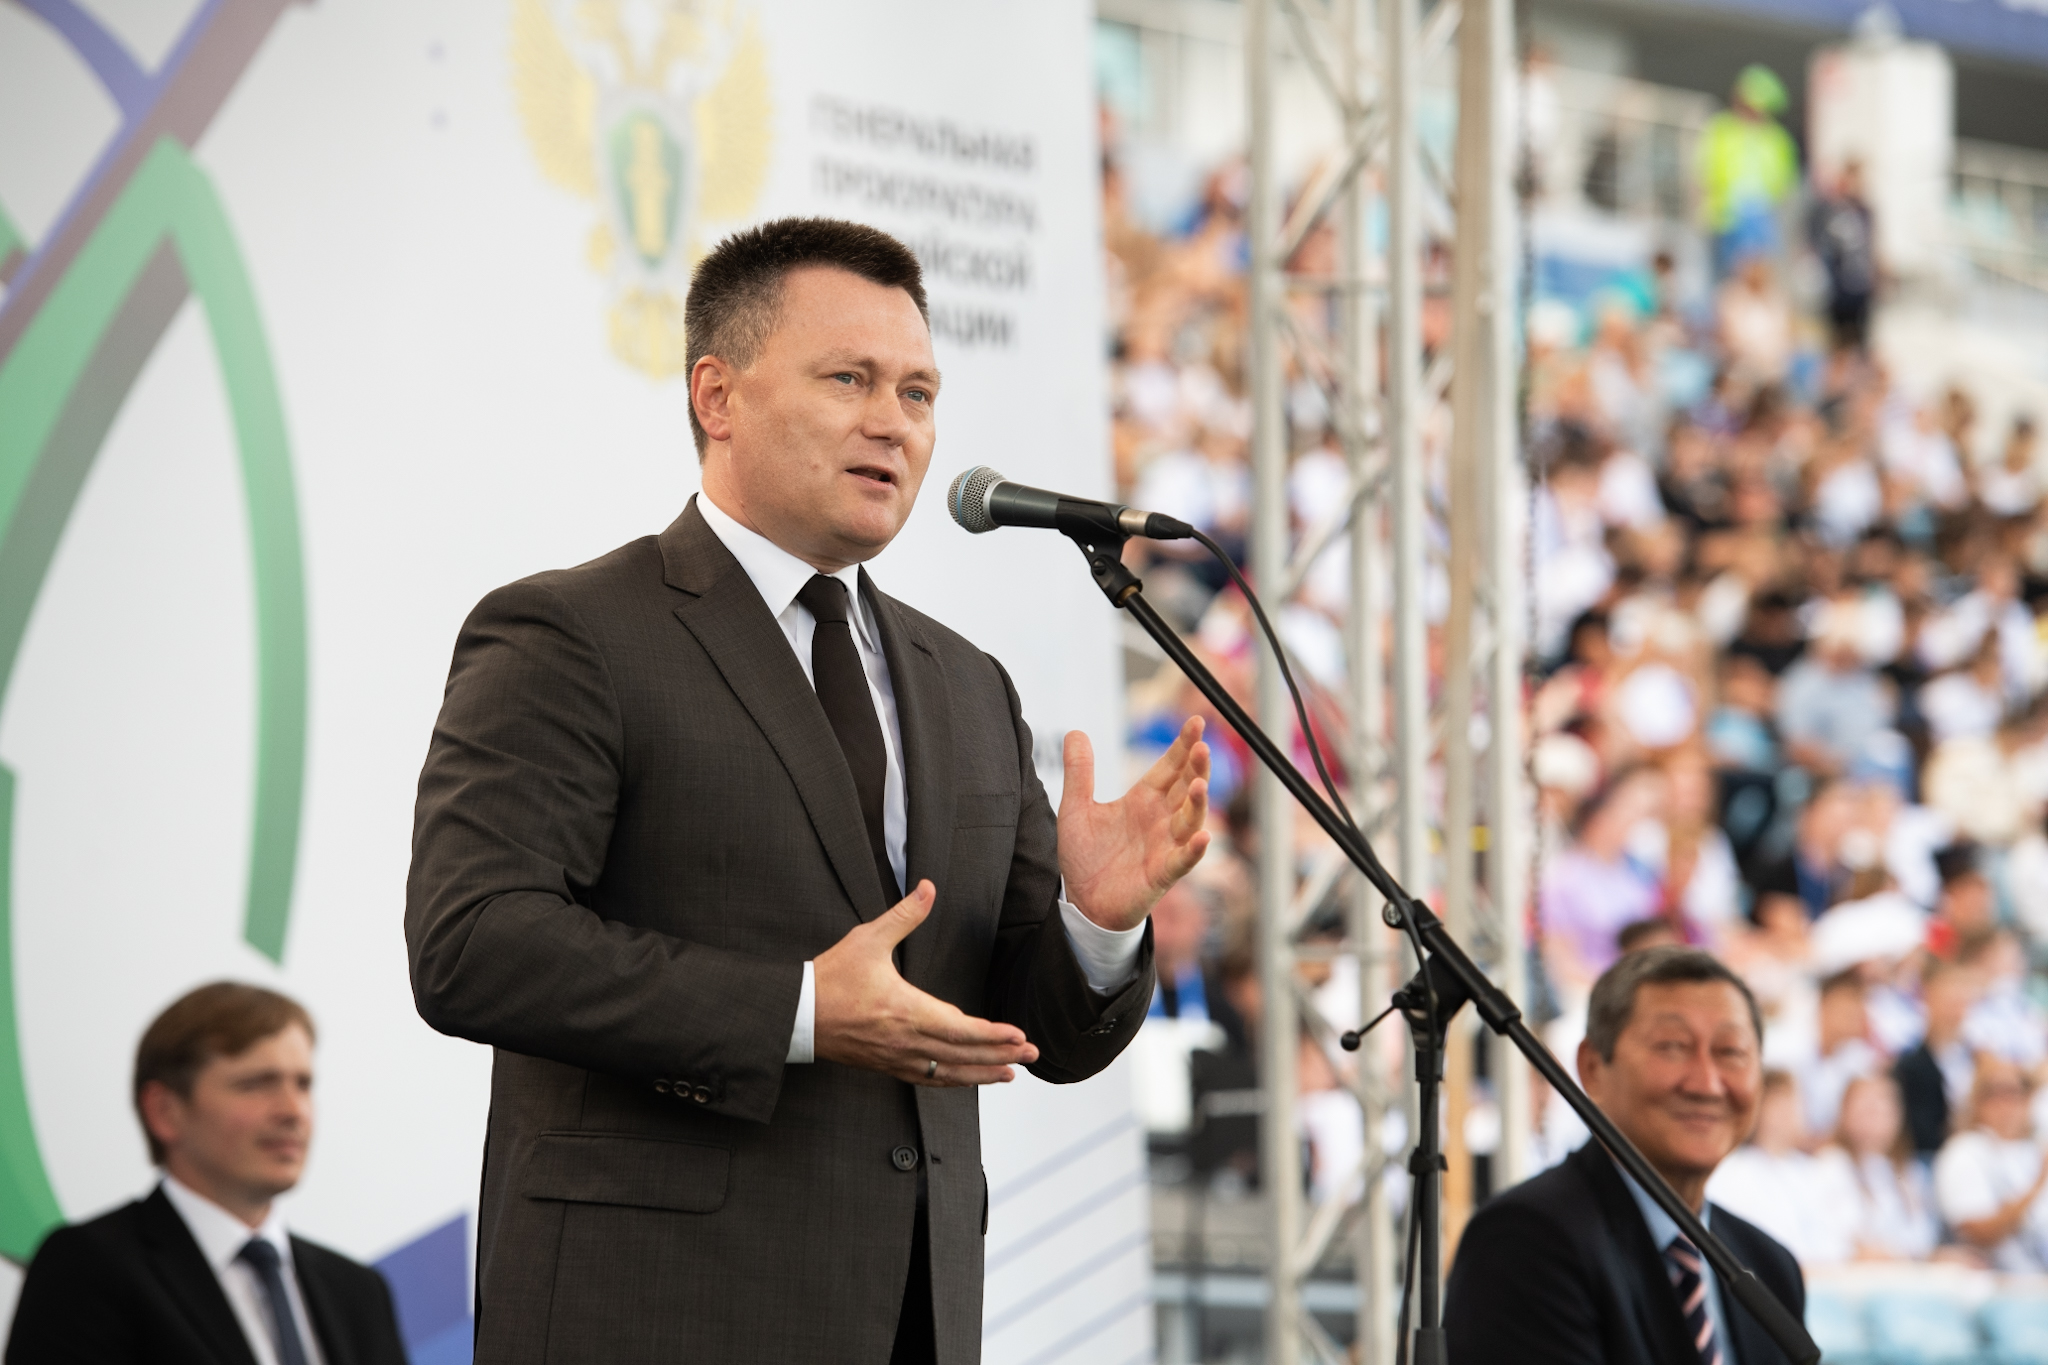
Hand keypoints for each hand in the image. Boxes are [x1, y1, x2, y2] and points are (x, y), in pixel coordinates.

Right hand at [813, 880, 1039, 1085]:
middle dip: (1000, 1057)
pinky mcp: (885, 1066)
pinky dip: (951, 1080)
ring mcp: (895, 1057)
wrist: (796, 1013)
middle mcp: (905, 1041)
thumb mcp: (868, 938)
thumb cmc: (831, 976)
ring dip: (981, 1074)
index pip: (961, 1029)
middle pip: (962, 1056)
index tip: (1018, 1037)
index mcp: (907, 1010)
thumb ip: (905, 915)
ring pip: (947, 1073)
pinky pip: (925, 1079)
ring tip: (1010, 1075)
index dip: (993, 1036)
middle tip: (1030, 1055)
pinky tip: (966, 1079)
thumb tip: (928, 887)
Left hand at [1057, 716, 1210, 932]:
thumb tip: (1075, 731)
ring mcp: (1164, 846)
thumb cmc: (1085, 856)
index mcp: (1143, 800)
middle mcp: (1160, 820)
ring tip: (1201, 784)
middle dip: (1197, 767)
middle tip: (1201, 746)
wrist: (1081, 901)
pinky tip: (1201, 836)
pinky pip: (1182, 860)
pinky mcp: (1161, 874)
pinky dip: (1194, 850)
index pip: (1170, 767)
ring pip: (1190, 820)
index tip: (1197, 721)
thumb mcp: (1076, 808)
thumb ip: (1079, 772)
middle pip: (1187, 788)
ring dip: (1199, 803)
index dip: (1183, 745)